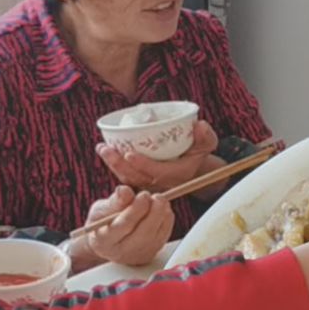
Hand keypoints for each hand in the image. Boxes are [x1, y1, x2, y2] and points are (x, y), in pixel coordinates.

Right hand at [64, 185, 174, 270]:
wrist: (110, 242)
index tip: (144, 195)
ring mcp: (139, 254)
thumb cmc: (103, 223)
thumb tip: (124, 190)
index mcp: (105, 240)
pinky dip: (166, 219)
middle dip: (154, 212)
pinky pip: (165, 234)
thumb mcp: (101, 210)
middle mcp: (123, 252)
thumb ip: (114, 201)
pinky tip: (161, 208)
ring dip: (162, 214)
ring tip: (158, 199)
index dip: (136, 209)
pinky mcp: (153, 252)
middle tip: (157, 196)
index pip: (124, 226)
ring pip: (157, 234)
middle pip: (144, 233)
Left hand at [96, 120, 219, 192]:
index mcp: (176, 174)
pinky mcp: (142, 180)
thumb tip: (199, 125)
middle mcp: (161, 182)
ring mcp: (150, 183)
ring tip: (102, 148)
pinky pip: (126, 177)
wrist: (193, 169)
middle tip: (105, 148)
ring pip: (128, 178)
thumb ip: (205, 136)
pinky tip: (106, 153)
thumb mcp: (206, 143)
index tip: (129, 153)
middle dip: (118, 164)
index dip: (142, 164)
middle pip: (136, 177)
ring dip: (113, 165)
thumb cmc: (198, 153)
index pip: (157, 172)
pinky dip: (115, 166)